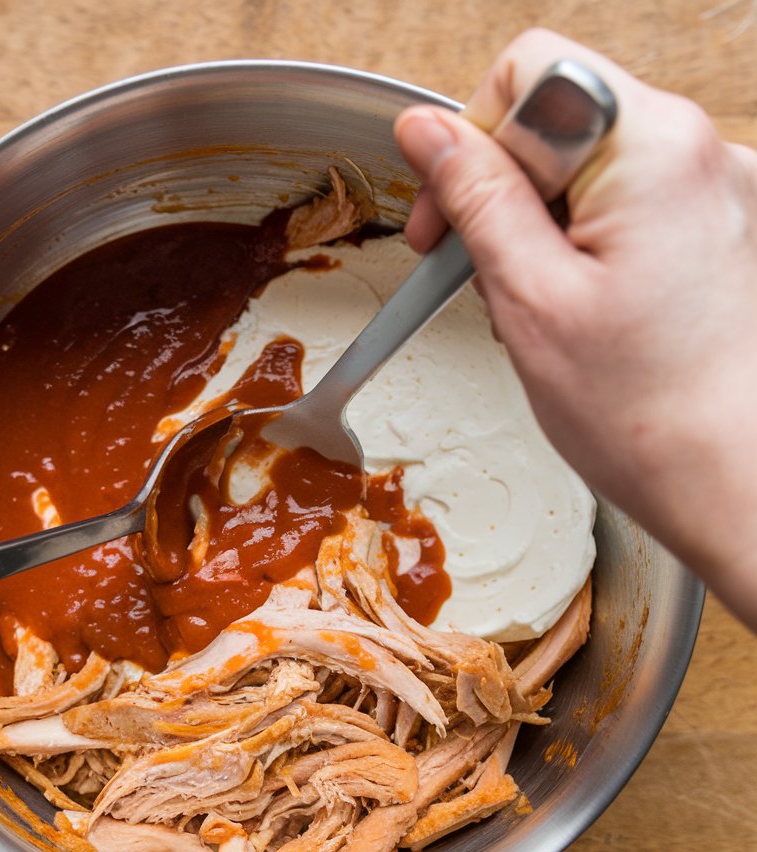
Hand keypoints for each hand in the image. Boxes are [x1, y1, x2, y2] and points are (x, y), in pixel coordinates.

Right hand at [394, 29, 756, 626]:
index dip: (470, 138)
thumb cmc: (641, 409)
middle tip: (472, 266)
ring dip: (534, 224)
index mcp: (652, 148)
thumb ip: (476, 198)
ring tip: (532, 302)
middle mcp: (694, 149)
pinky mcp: (708, 223)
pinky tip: (569, 303)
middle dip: (499, 188)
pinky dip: (575, 242)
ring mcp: (709, 187)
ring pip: (581, 163)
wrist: (728, 475)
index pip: (532, 74)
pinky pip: (617, 200)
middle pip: (557, 115)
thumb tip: (427, 131)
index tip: (445, 213)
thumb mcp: (529, 297)